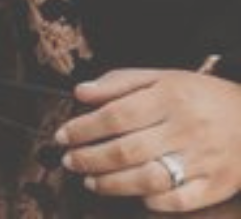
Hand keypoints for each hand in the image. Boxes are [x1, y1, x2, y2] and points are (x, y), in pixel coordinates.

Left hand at [57, 68, 240, 211]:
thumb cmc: (200, 96)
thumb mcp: (161, 77)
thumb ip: (119, 82)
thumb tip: (81, 93)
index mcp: (168, 97)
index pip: (116, 114)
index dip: (84, 127)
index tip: (62, 135)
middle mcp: (184, 128)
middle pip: (128, 149)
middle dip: (90, 157)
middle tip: (69, 160)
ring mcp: (202, 160)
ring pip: (149, 178)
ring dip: (113, 183)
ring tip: (90, 180)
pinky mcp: (216, 185)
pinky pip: (180, 201)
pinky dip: (154, 201)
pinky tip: (136, 196)